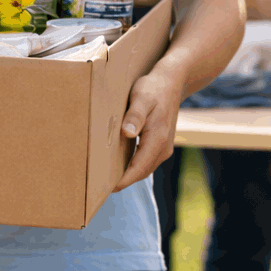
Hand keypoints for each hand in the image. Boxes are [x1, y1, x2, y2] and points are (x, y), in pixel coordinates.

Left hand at [113, 68, 184, 190]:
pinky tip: (119, 164)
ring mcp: (165, 147)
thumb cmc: (153, 88)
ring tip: (105, 179)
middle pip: (141, 173)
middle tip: (98, 188)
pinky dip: (134, 166)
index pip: (138, 169)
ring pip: (144, 169)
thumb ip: (135, 116)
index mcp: (158, 139)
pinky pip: (146, 161)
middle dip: (122, 182)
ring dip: (128, 175)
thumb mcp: (141, 98)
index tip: (102, 189)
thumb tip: (127, 133)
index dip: (121, 181)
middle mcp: (164, 147)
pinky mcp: (163, 144)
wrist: (173, 81)